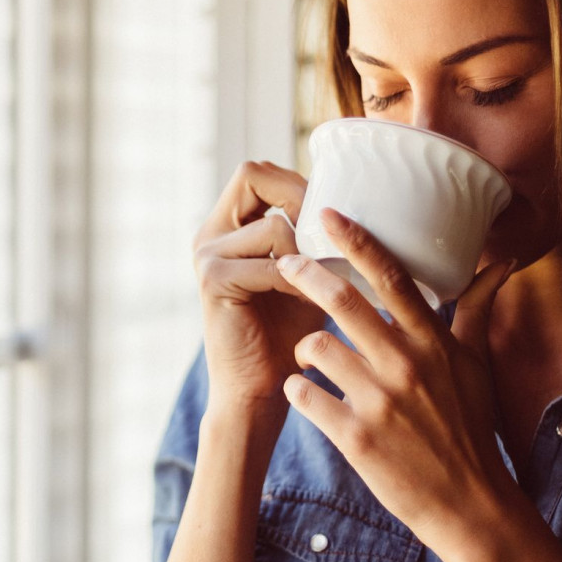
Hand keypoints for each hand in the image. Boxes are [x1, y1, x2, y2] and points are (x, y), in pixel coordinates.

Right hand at [193, 161, 326, 414]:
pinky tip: (309, 303)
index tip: (324, 213)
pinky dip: (299, 282)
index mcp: (226, 226)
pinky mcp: (214, 280)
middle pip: (251, 175)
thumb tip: (354, 202)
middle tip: (324, 237)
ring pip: (273, 225)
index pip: (256, 172)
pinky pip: (271, 263)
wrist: (260, 388)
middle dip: (297, 199)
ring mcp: (207, 255)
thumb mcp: (305, 271)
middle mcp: (210, 234)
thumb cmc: (288, 332)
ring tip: (320, 283)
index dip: (293, 182)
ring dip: (307, 254)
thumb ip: (311, 236)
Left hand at [275, 207, 516, 558]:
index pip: (393, 277)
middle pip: (342, 300)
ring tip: (310, 356)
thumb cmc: (471, 428)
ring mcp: (380, 402)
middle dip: (304, 274)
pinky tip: (306, 392)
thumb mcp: (477, 366)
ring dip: (303, 346)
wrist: (470, 504)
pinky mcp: (355, 438)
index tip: (326, 213)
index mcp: (434, 343)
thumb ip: (477, 310)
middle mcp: (407, 365)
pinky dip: (297, 388)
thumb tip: (502, 261)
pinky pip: (304, 395)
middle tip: (284, 263)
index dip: (356, 240)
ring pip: (314, 345)